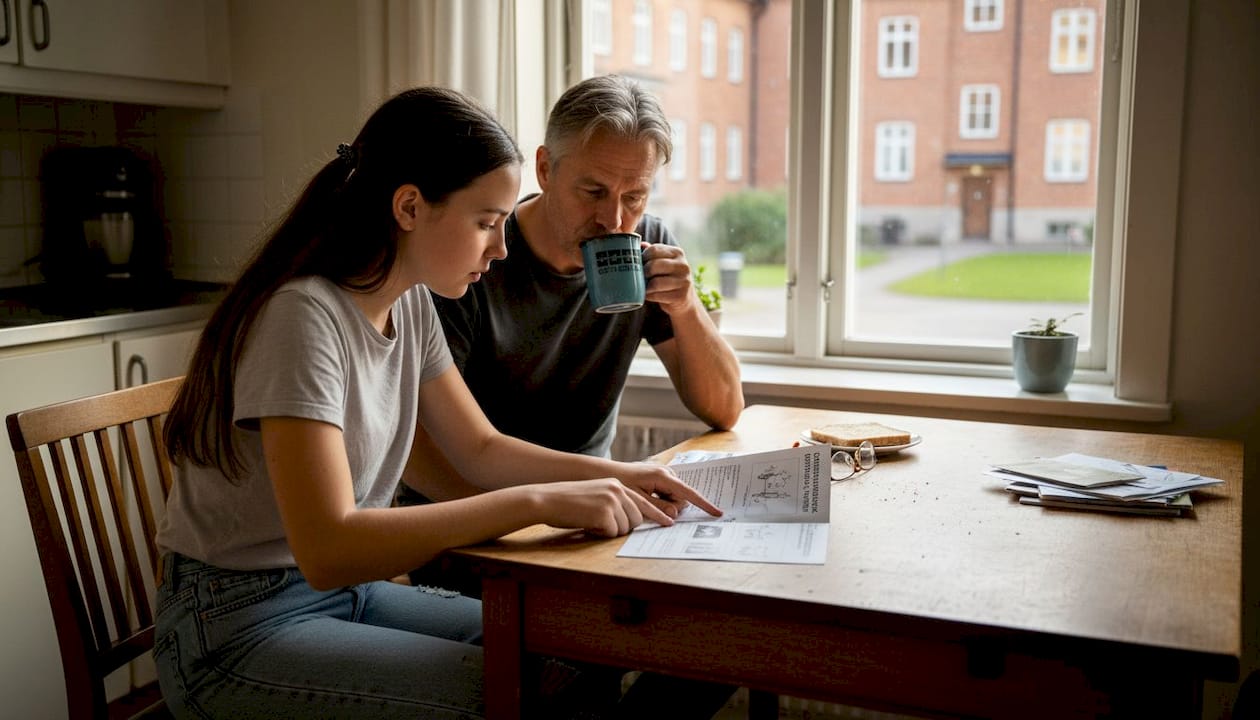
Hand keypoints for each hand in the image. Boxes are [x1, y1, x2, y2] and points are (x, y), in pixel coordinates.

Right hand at [530, 478, 675, 536]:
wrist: (546, 499)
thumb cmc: (567, 502)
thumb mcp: (595, 496)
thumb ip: (614, 504)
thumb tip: (632, 520)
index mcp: (616, 484)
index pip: (642, 502)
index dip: (657, 515)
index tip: (669, 523)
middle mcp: (618, 489)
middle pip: (636, 519)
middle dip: (622, 527)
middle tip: (600, 524)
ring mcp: (612, 500)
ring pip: (625, 528)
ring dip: (610, 531)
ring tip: (590, 521)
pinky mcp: (605, 512)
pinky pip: (612, 533)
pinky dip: (600, 533)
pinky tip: (586, 524)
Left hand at [612, 461, 722, 519]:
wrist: (609, 473)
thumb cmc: (622, 486)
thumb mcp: (638, 500)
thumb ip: (658, 507)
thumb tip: (676, 512)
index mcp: (663, 477)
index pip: (688, 493)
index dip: (703, 504)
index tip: (717, 512)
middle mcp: (667, 472)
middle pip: (681, 498)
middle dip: (671, 506)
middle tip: (651, 505)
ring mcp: (665, 474)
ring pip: (676, 497)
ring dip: (665, 503)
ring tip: (646, 498)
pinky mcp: (662, 477)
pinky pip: (670, 493)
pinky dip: (662, 498)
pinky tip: (649, 495)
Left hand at [642, 243, 698, 315]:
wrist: (685, 298)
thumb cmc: (668, 277)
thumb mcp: (663, 261)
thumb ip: (653, 252)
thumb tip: (640, 244)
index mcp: (677, 253)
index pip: (654, 250)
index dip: (642, 257)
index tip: (639, 264)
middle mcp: (683, 265)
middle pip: (653, 265)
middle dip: (643, 272)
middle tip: (640, 277)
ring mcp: (684, 281)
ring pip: (655, 282)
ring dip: (645, 286)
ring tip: (644, 286)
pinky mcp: (681, 296)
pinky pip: (657, 295)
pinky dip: (649, 296)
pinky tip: (650, 295)